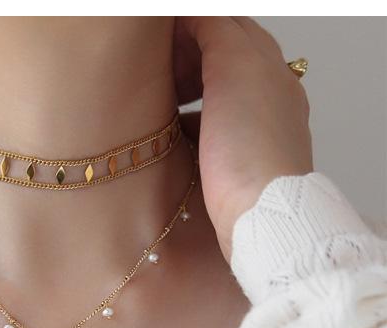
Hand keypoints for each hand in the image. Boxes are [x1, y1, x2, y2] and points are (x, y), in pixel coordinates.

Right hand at [173, 17, 313, 262]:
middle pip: (218, 59)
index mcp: (269, 65)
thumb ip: (215, 29)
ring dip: (181, 92)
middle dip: (182, 57)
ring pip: (210, 96)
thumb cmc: (249, 147)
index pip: (226, 24)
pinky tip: (165, 138)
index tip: (152, 37)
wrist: (259, 216)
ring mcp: (252, 131)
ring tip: (153, 101)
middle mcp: (266, 94)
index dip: (187, 25)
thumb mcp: (234, 66)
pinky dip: (185, 126)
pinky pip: (206, 132)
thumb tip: (190, 15)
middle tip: (149, 68)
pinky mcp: (235, 164)